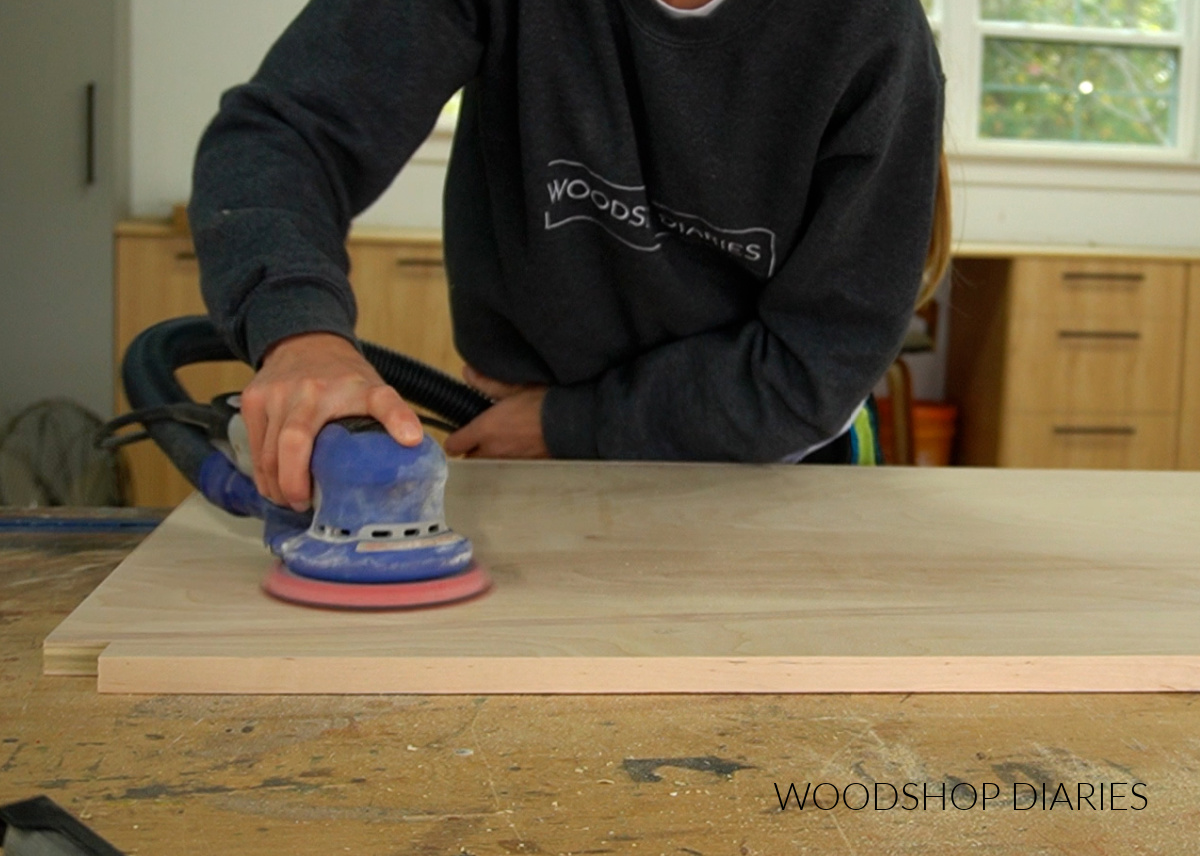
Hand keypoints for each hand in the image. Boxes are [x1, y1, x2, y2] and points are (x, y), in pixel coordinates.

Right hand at [239, 332, 422, 509]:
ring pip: (267, 453)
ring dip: (277, 485)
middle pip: (292, 445)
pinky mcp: (252, 400)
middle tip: (305, 505)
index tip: (409, 441)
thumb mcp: (373, 389)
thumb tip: (413, 441)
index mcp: (346, 388)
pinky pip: (253, 447)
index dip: (395, 419)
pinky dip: (262, 472)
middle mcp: (306, 390)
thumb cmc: (340, 376)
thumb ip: (392, 412)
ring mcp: (274, 395)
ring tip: (291, 501)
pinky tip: (275, 485)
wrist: (304, 342)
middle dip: (294, 484)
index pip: (379, 401)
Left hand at [444, 366, 549, 458]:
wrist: (572, 423)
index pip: (454, 446)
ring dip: (489, 456)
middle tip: (481, 435)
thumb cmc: (544, 402)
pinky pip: (507, 467)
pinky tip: (519, 447)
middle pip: (469, 460)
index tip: (461, 432)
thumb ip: (487, 383)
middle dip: (471, 450)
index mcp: (485, 430)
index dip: (455, 439)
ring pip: (488, 465)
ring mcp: (509, 462)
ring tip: (501, 440)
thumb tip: (467, 373)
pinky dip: (508, 460)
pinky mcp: (525, 467)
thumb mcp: (514, 387)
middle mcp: (493, 450)